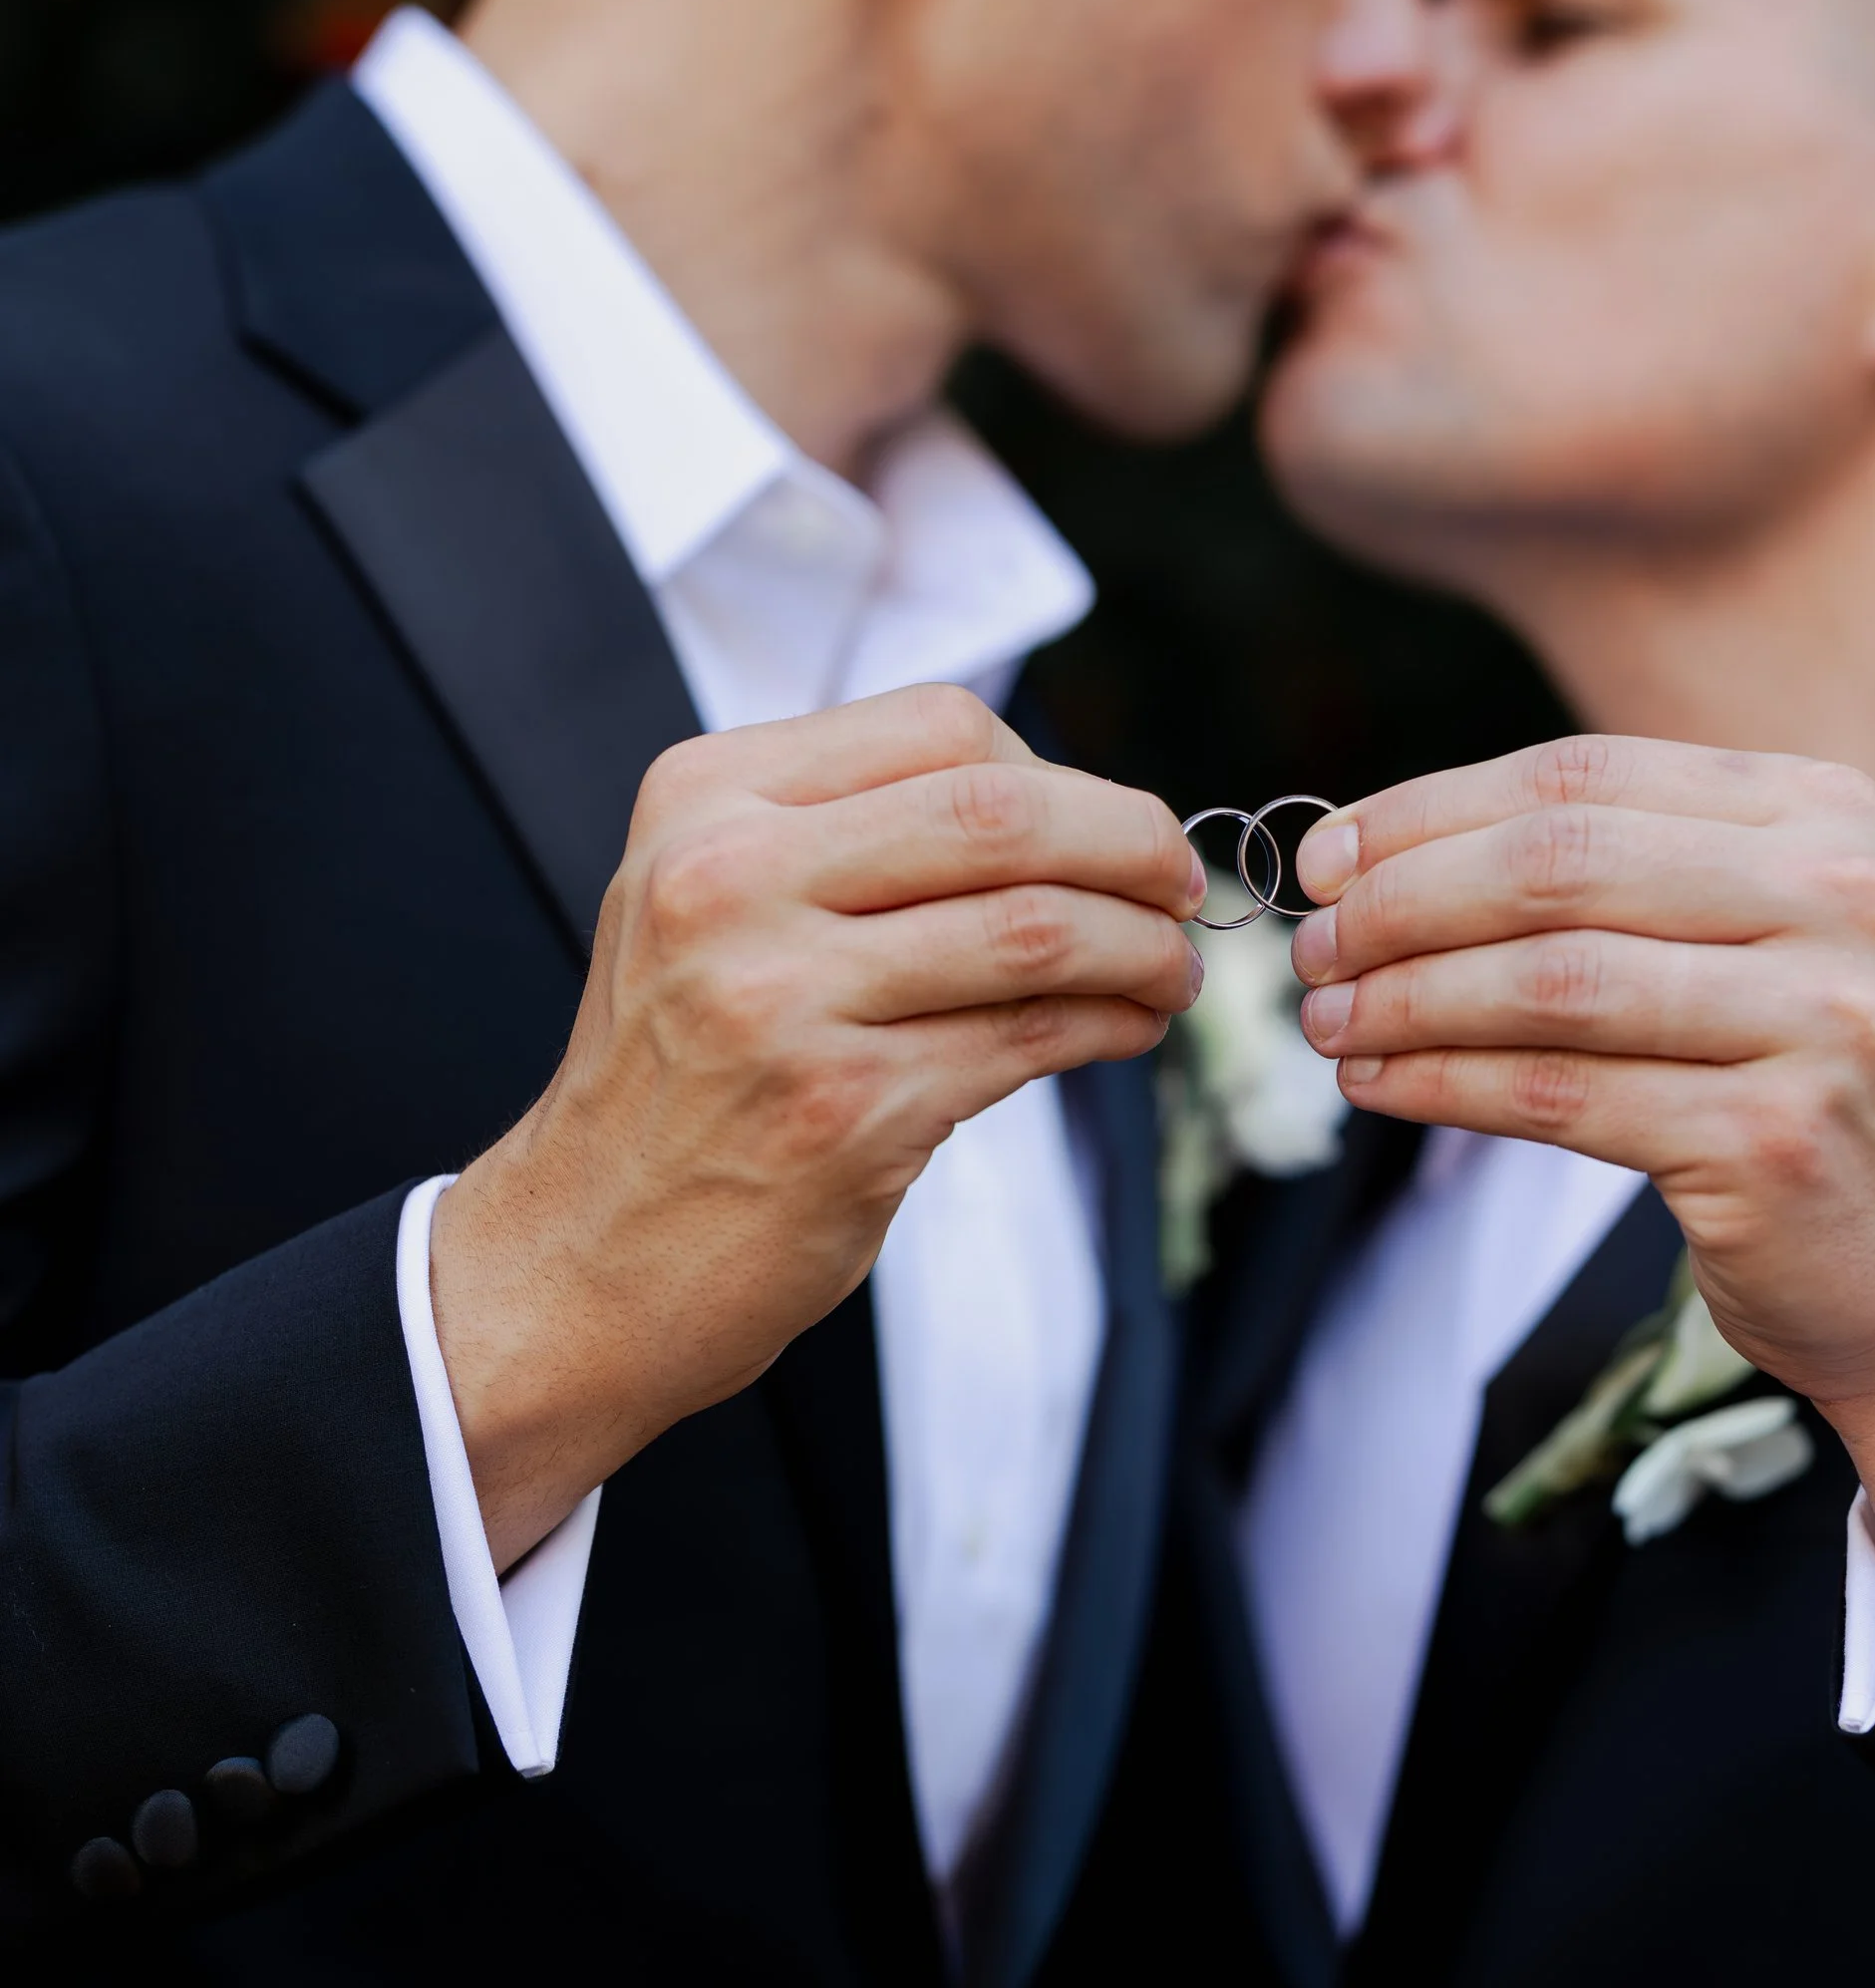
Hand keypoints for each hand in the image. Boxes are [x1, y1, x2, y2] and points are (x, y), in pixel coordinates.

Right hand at [432, 684, 1202, 1568]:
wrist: (578, 1258)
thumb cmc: (676, 1077)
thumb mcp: (711, 902)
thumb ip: (852, 833)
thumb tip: (1070, 809)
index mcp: (705, 798)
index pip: (941, 730)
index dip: (1061, 773)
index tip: (1112, 825)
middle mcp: (730, 881)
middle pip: (1001, 812)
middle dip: (1131, 843)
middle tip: (1185, 884)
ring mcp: (782, 999)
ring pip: (1035, 928)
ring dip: (1142, 947)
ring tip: (1171, 972)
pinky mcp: (842, 1111)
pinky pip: (1027, 1039)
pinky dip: (1108, 1026)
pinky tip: (1127, 1030)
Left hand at [1288, 736, 1874, 1594]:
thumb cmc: (1810, 1085)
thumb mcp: (1761, 933)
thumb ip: (1620, 870)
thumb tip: (1379, 851)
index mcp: (1828, 813)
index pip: (1585, 775)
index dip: (1431, 809)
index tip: (1328, 855)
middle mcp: (1840, 895)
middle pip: (1556, 864)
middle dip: (1403, 900)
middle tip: (1313, 945)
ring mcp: (1819, 1017)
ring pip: (1546, 981)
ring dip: (1407, 999)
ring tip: (1329, 1022)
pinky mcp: (1773, 1136)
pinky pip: (1557, 1094)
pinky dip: (1444, 1084)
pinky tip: (1383, 1085)